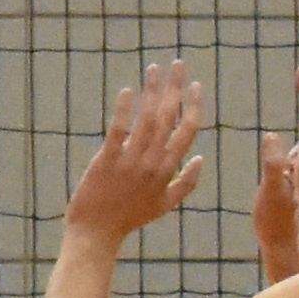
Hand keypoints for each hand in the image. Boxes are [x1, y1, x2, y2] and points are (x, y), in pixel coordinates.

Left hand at [63, 58, 208, 244]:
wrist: (97, 233)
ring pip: (147, 119)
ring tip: (154, 68)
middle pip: (169, 117)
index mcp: (168, 169)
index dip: (193, 106)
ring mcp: (130, 161)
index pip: (187, 131)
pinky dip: (125, 110)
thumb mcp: (165, 205)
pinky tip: (128, 91)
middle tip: (177, 64)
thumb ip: (187, 182)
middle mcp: (153, 162)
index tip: (196, 84)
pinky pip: (118, 131)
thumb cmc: (130, 218)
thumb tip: (201, 157)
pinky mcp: (106, 160)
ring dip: (152, 91)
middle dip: (175, 88)